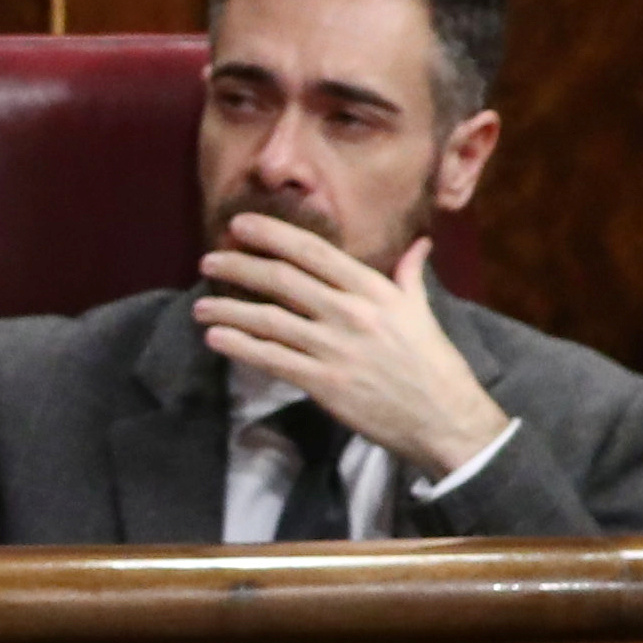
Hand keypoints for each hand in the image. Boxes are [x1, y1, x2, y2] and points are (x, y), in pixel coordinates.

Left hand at [192, 221, 510, 479]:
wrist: (444, 418)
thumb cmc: (433, 364)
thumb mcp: (422, 312)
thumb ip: (409, 276)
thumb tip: (419, 244)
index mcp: (374, 290)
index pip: (314, 252)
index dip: (273, 235)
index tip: (240, 225)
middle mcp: (351, 312)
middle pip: (283, 279)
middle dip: (239, 266)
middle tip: (207, 261)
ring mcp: (335, 348)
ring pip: (269, 320)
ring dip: (228, 309)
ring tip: (199, 305)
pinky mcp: (324, 383)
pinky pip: (272, 359)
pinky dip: (240, 346)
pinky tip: (215, 337)